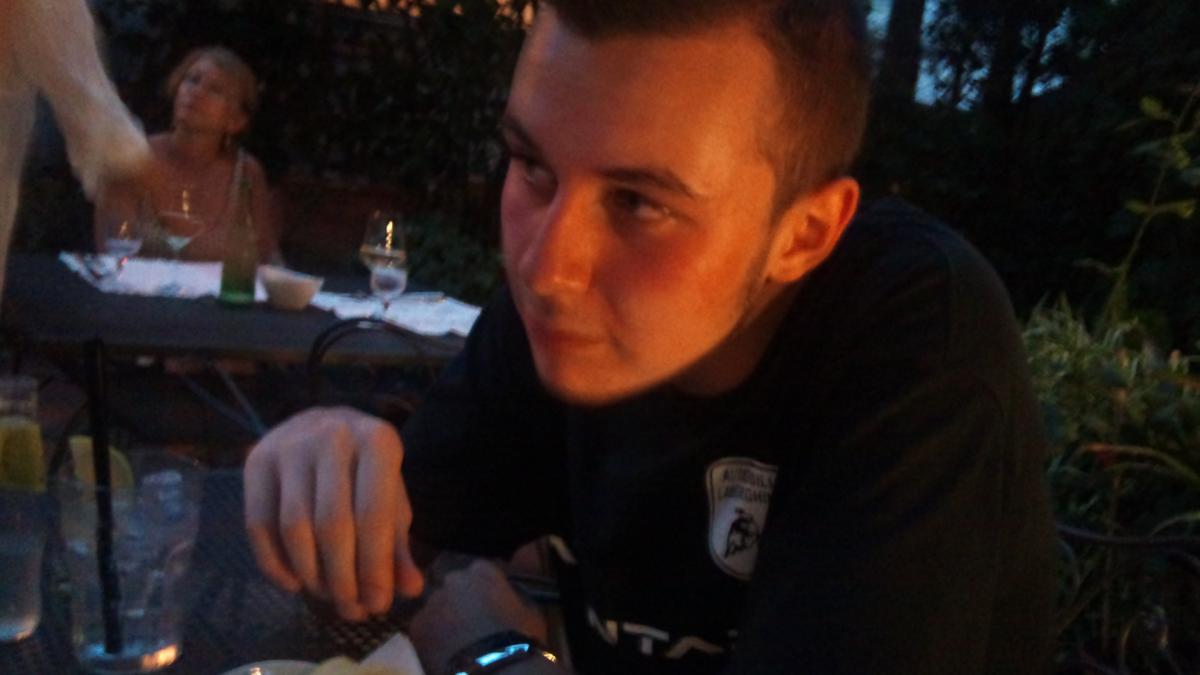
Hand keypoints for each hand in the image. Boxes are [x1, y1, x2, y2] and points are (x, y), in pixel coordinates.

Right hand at [244, 406, 424, 620]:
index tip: (377, 604)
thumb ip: (398, 544)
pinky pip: (258, 524)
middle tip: (351, 609)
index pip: (373, 515)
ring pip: (293, 528)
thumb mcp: (391, 499)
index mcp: (377, 441)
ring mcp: (288, 445)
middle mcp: (331, 436)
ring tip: (327, 596)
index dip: (375, 567)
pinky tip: (294, 583)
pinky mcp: (255, 460)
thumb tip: (410, 589)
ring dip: (310, 575)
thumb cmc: (366, 470)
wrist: (325, 423)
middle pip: (331, 525)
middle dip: (342, 578)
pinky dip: (274, 563)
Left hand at [410, 558, 548, 674]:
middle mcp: (453, 579)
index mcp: (482, 570)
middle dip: (460, 600)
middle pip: (454, 586)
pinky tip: (444, 651)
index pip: (480, 572)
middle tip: (471, 622)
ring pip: (436, 607)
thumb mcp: (529, 609)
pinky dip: (431, 637)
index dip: (484, 589)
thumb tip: (511, 587)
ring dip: (444, 618)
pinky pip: (424, 628)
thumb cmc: (519, 639)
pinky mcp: (416, 626)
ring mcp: (432, 601)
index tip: (489, 604)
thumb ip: (515, 592)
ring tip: (457, 640)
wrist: (495, 669)